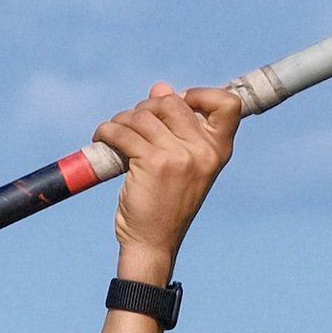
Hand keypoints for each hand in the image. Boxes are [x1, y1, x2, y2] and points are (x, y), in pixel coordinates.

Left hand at [96, 82, 240, 277]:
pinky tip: (102, 138)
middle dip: (146, 108)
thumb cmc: (166, 205)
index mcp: (217, 151)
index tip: (180, 101)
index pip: (228, 104)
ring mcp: (178, 156)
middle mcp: (202, 151)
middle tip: (132, 124)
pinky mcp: (151, 163)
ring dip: (122, 120)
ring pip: (143, 116)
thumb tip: (160, 88)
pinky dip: (107, 131)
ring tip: (114, 134)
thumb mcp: (180, 165)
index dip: (203, 94)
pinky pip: (123, 132)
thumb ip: (176, 127)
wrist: (153, 244)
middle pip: (171, 102)